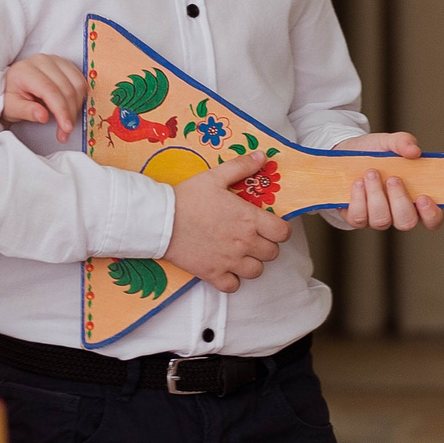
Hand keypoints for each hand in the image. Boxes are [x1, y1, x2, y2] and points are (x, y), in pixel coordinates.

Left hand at [0, 53, 86, 130]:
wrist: (12, 85)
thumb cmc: (11, 96)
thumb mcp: (12, 108)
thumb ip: (26, 111)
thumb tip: (43, 116)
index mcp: (27, 70)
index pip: (51, 91)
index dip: (61, 110)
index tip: (66, 128)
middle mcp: (43, 61)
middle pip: (67, 88)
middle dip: (70, 114)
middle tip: (65, 132)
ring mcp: (56, 60)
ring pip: (78, 84)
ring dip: (77, 107)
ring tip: (67, 122)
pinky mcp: (65, 64)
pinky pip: (80, 81)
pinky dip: (79, 98)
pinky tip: (71, 109)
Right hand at [165, 150, 292, 292]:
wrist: (160, 220)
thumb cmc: (188, 197)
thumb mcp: (215, 176)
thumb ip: (241, 166)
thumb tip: (262, 156)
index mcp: (249, 219)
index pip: (282, 233)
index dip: (280, 230)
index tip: (270, 226)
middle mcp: (244, 243)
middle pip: (272, 253)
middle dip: (266, 245)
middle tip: (253, 237)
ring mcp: (229, 261)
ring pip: (256, 271)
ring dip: (252, 263)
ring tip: (241, 253)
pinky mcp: (212, 274)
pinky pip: (233, 286)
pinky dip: (232, 280)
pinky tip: (226, 268)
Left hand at [327, 132, 443, 231]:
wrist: (346, 152)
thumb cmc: (374, 151)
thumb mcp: (389, 142)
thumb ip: (404, 142)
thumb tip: (415, 151)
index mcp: (415, 199)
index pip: (432, 220)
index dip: (432, 215)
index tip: (423, 197)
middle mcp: (398, 214)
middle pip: (406, 223)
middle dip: (399, 200)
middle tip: (393, 178)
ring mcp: (377, 218)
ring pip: (381, 220)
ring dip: (376, 195)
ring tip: (371, 173)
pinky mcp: (356, 218)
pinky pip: (359, 218)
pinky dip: (359, 198)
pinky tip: (357, 182)